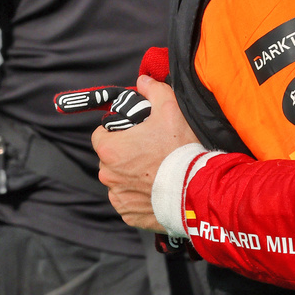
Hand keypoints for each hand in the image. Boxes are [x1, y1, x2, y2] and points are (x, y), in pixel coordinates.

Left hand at [92, 76, 198, 232]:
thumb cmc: (180, 148)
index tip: (135, 132)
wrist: (195, 188)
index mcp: (110, 149)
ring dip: (131, 175)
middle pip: (110, 158)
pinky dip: (139, 195)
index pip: (100, 135)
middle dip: (125, 154)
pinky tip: (157, 188)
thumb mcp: (170, 109)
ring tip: (157, 171)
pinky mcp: (128, 214)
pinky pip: (128, 201)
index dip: (116, 131)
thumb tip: (143, 80)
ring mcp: (117, 196)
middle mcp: (107, 175)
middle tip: (151, 150)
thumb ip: (153, 90)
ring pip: (118, 180)